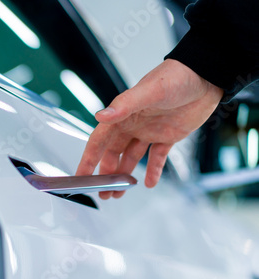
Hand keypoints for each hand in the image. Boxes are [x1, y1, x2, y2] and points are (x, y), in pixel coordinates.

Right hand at [76, 59, 223, 198]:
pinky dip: (153, 170)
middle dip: (106, 174)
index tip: (80, 176)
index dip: (88, 159)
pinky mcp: (168, 136)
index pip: (99, 141)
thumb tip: (100, 116)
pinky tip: (150, 183)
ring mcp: (150, 131)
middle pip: (113, 154)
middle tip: (102, 192)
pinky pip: (157, 157)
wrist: (206, 76)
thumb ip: (124, 105)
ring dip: (125, 175)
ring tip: (118, 194)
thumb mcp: (149, 91)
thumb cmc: (176, 77)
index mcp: (123, 115)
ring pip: (131, 158)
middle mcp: (133, 124)